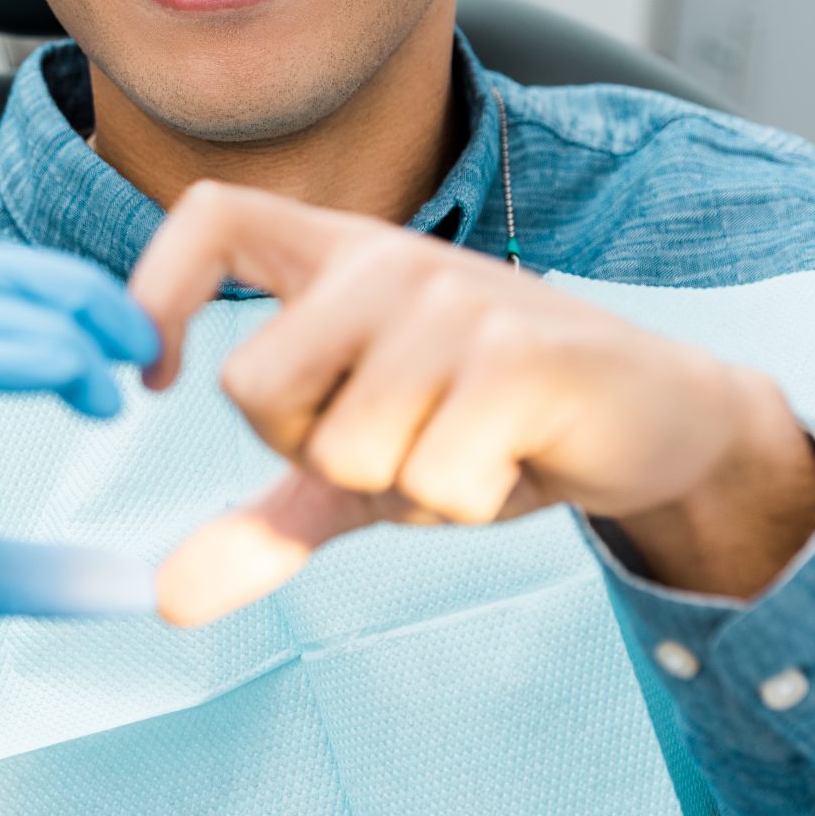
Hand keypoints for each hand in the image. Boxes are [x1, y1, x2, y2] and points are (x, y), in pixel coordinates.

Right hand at [0, 241, 160, 765]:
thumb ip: (55, 576)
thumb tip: (142, 591)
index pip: (10, 294)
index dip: (86, 306)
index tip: (146, 368)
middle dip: (83, 289)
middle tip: (146, 353)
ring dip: (63, 318)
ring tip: (117, 385)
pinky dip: (24, 356)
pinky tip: (81, 394)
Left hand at [129, 183, 814, 626]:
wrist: (660, 419)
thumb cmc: (491, 425)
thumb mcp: (365, 469)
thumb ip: (266, 520)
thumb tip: (165, 598)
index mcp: (336, 256)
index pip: (211, 217)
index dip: (155, 289)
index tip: (156, 379)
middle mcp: (386, 259)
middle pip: (252, 387)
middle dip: (309, 455)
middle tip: (394, 444)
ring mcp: (455, 300)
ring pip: (343, 450)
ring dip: (401, 488)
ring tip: (465, 446)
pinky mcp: (521, 355)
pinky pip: (429, 480)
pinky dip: (463, 501)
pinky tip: (512, 458)